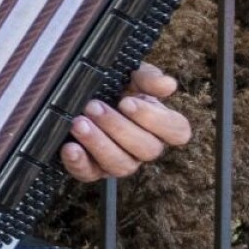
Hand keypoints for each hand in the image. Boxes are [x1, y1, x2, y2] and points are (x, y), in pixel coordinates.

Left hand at [61, 61, 189, 182]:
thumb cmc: (110, 85)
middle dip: (118, 127)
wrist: (74, 93)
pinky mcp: (92, 170)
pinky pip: (89, 174)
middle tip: (93, 107)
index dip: (155, 120)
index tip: (127, 102)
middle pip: (147, 149)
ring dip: (99, 143)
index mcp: (158, 124)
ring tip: (78, 123)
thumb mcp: (129, 74)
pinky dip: (79, 162)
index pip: (177, 132)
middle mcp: (143, 147)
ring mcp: (119, 161)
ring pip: (121, 165)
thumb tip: (168, 84)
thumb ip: (148, 78)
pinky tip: (70, 147)